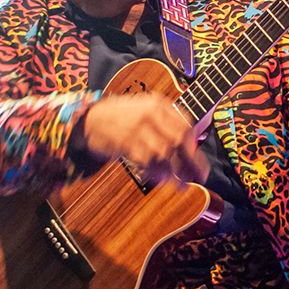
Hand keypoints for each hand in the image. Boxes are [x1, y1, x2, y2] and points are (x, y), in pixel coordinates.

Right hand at [76, 93, 208, 184]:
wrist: (89, 120)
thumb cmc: (121, 117)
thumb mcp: (146, 108)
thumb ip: (166, 121)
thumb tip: (190, 146)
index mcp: (158, 104)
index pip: (185, 126)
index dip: (195, 147)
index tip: (198, 161)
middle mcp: (150, 114)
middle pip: (179, 140)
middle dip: (192, 162)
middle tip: (199, 177)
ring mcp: (138, 129)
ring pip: (164, 154)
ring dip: (175, 172)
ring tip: (182, 184)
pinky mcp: (126, 143)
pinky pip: (147, 162)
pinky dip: (156, 173)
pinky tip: (162, 180)